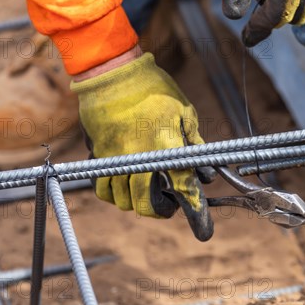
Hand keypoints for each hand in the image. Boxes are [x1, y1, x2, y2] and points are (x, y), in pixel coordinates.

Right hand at [71, 50, 213, 240]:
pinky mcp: (100, 155)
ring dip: (137, 204)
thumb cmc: (154, 90)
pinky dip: (113, 195)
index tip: (203, 229)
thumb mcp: (184, 112)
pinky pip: (102, 187)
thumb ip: (193, 143)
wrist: (114, 74)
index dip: (195, 211)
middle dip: (161, 212)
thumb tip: (204, 170)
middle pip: (146, 204)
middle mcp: (140, 158)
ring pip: (122, 200)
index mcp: (166, 146)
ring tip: (148, 195)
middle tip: (170, 207)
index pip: (183, 187)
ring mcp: (116, 158)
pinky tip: (125, 187)